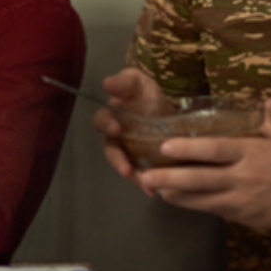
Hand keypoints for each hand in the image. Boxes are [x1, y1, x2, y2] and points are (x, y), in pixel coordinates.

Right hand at [92, 68, 167, 187]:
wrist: (169, 111)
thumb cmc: (148, 95)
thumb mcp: (138, 82)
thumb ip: (123, 81)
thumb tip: (107, 83)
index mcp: (112, 116)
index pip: (102, 120)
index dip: (106, 125)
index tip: (116, 128)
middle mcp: (115, 136)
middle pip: (111, 150)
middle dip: (117, 160)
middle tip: (126, 169)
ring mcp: (128, 152)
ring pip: (125, 167)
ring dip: (133, 177)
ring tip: (146, 186)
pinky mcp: (141, 164)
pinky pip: (140, 176)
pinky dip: (145, 183)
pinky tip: (154, 190)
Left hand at [137, 99, 270, 229]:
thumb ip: (269, 120)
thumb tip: (267, 100)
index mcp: (253, 153)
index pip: (214, 150)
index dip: (188, 149)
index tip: (164, 146)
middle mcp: (244, 179)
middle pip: (200, 180)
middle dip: (170, 179)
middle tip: (145, 175)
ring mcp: (244, 202)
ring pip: (202, 201)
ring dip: (176, 196)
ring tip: (153, 189)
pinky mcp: (246, 218)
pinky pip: (215, 211)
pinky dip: (196, 206)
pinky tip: (179, 200)